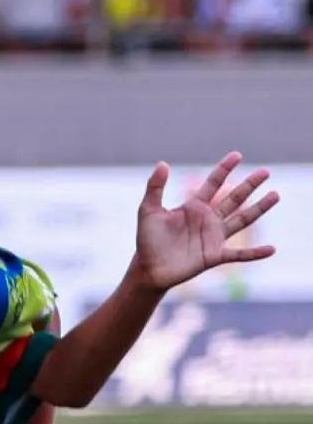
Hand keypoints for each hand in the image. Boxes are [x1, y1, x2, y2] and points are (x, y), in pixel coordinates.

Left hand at [132, 151, 277, 291]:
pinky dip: (255, 253)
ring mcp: (214, 237)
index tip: (237, 155)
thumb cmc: (148, 239)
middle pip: (234, 198)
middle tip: (265, 171)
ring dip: (259, 208)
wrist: (149, 268)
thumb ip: (155, 188)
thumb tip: (162, 163)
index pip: (213, 183)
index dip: (224, 169)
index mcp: (194, 206)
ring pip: (242, 220)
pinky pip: (239, 254)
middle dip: (249, 185)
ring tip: (275, 195)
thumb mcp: (148, 210)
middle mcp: (208, 219)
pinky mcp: (215, 256)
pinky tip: (272, 249)